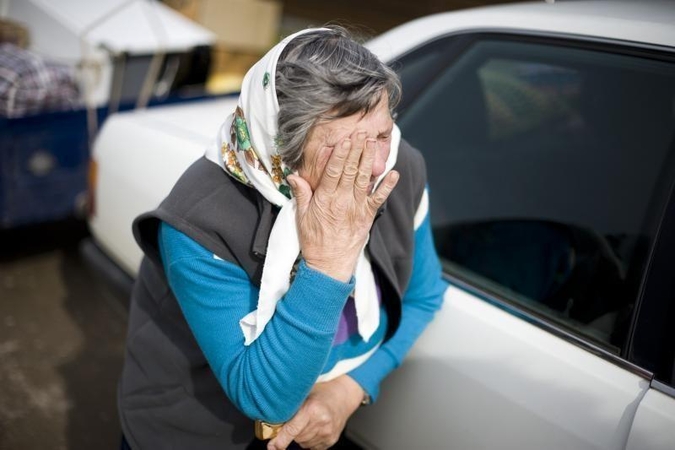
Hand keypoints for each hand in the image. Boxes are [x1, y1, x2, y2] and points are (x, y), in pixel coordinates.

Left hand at [267, 375, 364, 449]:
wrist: (344, 395)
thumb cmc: (322, 391)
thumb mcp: (305, 393)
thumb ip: (290, 406)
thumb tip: (270, 420)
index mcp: (312, 409)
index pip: (291, 430)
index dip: (280, 440)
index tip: (272, 446)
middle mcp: (321, 423)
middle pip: (296, 438)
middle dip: (291, 431)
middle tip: (296, 419)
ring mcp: (327, 434)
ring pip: (303, 443)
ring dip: (301, 436)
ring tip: (308, 421)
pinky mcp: (331, 440)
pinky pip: (312, 447)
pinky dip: (309, 439)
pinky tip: (314, 427)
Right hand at [288, 130, 398, 281]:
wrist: (329, 265)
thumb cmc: (314, 240)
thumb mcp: (301, 216)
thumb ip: (301, 193)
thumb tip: (294, 175)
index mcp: (325, 199)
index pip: (334, 171)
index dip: (340, 154)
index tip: (345, 140)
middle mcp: (343, 201)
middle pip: (351, 170)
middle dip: (357, 150)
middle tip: (362, 133)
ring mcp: (357, 208)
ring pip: (364, 179)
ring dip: (369, 160)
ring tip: (373, 143)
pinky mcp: (368, 217)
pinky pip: (379, 199)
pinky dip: (387, 186)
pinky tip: (393, 173)